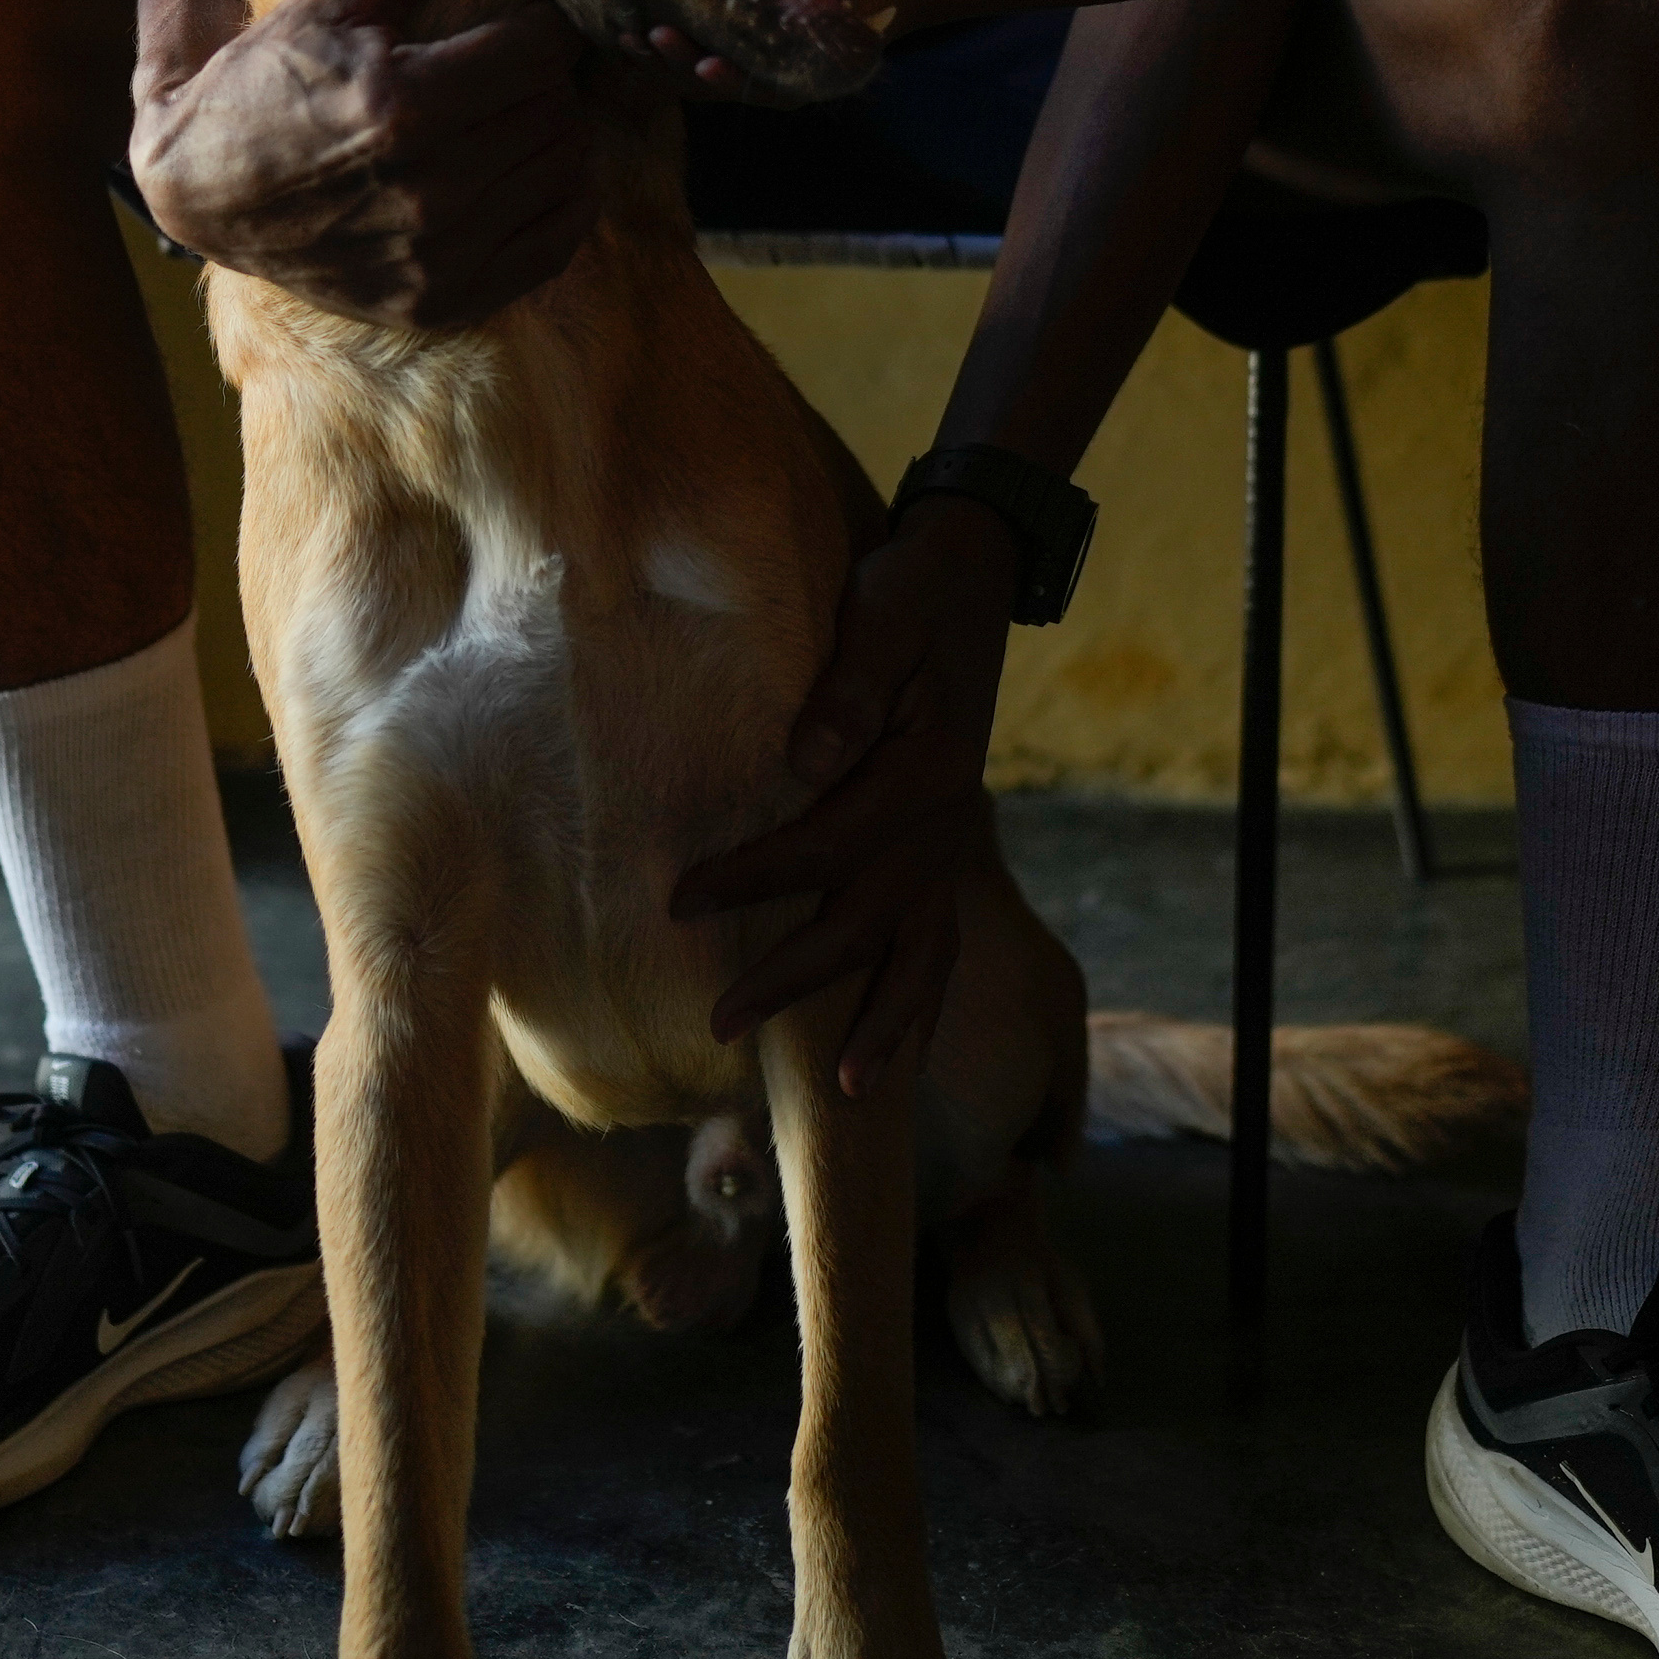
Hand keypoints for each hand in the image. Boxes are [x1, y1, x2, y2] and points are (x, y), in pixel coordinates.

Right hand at [132, 0, 597, 325]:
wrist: (201, 188)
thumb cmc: (269, 76)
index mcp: (400, 105)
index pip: (540, 50)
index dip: (542, 23)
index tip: (522, 19)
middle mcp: (425, 191)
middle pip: (557, 110)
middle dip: (546, 76)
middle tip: (515, 65)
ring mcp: (434, 258)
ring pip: (566, 172)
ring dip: (554, 133)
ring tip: (511, 112)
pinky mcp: (438, 304)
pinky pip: (554, 247)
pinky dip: (560, 201)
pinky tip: (524, 170)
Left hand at [671, 496, 1020, 1095]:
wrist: (976, 572)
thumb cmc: (914, 590)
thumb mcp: (883, 615)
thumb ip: (849, 688)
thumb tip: (803, 760)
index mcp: (925, 771)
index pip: (827, 844)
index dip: (753, 879)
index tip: (682, 901)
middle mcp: (946, 822)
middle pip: (867, 922)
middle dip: (794, 978)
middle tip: (721, 1023)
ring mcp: (954, 841)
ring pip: (924, 953)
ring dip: (886, 1022)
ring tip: (844, 1086)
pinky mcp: (949, 844)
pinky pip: (941, 939)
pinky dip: (920, 997)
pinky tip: (891, 1046)